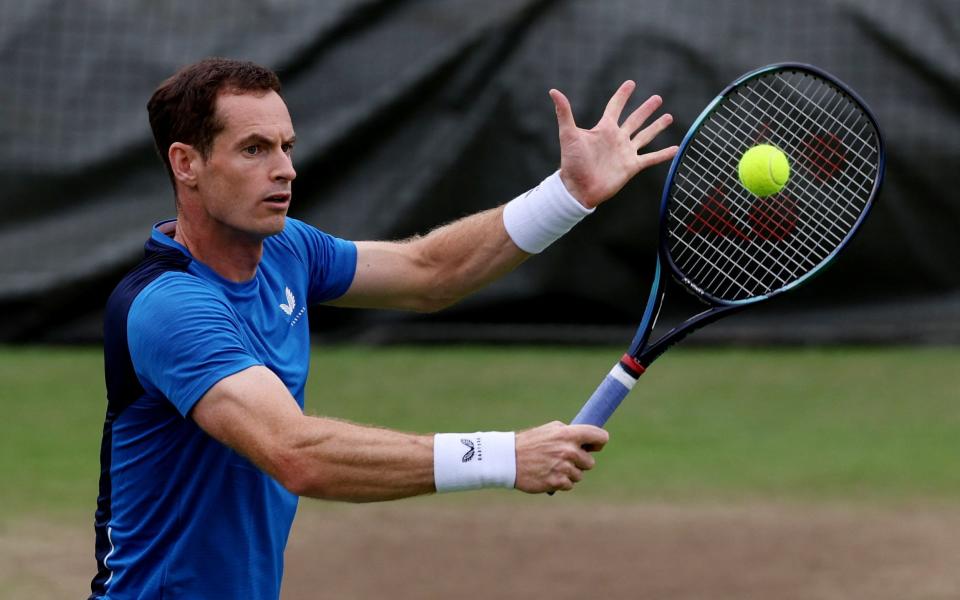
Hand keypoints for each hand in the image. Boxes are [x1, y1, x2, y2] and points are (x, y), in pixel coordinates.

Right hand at [514, 421, 608, 493]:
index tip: (594, 446)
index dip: (599, 442)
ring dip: (569, 473)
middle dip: (580, 462)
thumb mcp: (549, 430)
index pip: (600, 437)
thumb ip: (570, 433)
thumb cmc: (529, 443)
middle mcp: (569, 450)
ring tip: (551, 466)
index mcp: (568, 434)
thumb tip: (588, 440)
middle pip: (590, 462)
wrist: (508, 459)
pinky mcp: (558, 482)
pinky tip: (547, 475)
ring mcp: (564, 468)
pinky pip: (569, 485)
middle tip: (563, 459)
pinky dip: (560, 482)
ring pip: (579, 475)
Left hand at [550, 81, 678, 208]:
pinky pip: (651, 158)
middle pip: (635, 120)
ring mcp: (625, 153)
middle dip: (646, 109)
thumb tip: (553, 91)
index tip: (631, 83)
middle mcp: (617, 139)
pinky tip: (676, 148)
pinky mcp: (631, 167)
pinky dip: (663, 154)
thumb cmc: (572, 162)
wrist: (578, 188)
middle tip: (658, 98)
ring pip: (645, 136)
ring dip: (657, 127)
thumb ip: (564, 112)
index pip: (615, 107)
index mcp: (604, 129)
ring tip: (669, 117)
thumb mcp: (569, 134)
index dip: (622, 95)